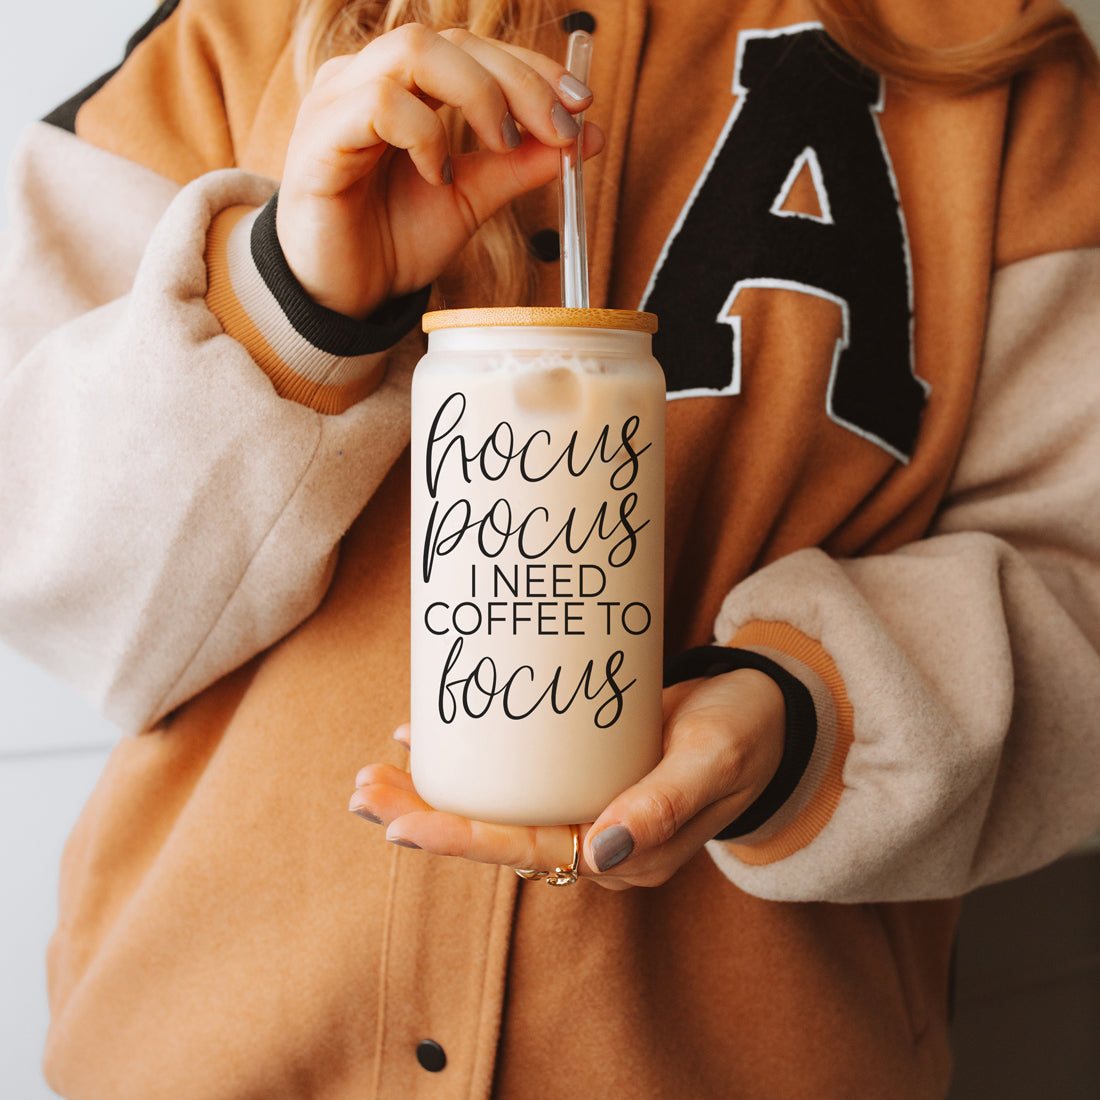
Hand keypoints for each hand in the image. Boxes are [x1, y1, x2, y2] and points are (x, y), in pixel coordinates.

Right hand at [277, 23, 601, 318]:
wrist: (344, 296)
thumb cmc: (393, 241)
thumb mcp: (472, 200)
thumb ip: (521, 166)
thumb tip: (588, 137)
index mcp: (403, 86)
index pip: (473, 48)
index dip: (532, 68)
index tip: (580, 107)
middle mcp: (367, 78)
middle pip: (450, 40)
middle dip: (518, 81)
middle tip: (558, 131)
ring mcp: (339, 101)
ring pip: (414, 50)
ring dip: (477, 94)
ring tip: (502, 146)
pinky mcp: (320, 138)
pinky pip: (379, 102)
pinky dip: (425, 133)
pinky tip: (441, 174)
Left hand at [349, 669, 785, 889]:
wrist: (768, 711)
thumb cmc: (746, 731)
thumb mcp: (713, 760)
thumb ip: (663, 805)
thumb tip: (598, 856)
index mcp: (629, 854)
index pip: (530, 852)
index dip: (461, 839)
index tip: (401, 826)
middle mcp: (598, 840)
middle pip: (498, 837)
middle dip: (425, 818)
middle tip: (361, 789)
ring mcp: (589, 809)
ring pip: (498, 811)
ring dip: (434, 794)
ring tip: (372, 774)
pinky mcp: (584, 776)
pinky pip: (518, 781)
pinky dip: (471, 763)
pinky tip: (428, 736)